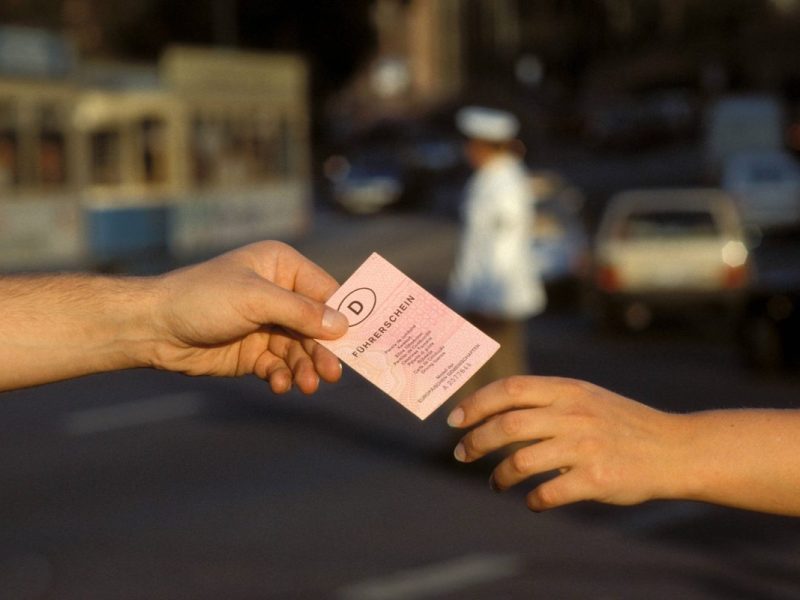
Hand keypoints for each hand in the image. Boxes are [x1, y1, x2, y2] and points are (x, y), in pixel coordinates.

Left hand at [149, 241, 347, 393]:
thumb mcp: (254, 299)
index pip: (325, 291)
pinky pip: (280, 366)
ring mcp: (267, 325)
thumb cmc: (202, 298)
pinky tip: (281, 386)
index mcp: (282, 267)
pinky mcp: (254, 352)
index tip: (360, 341)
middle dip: (323, 350)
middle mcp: (279, 294)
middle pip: (316, 326)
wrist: (153, 327)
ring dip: (305, 368)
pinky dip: (284, 377)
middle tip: (333, 374)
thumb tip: (342, 326)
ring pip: (300, 350)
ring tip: (306, 386)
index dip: (341, 316)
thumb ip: (299, 312)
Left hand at [447, 376, 683, 510]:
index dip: (476, 404)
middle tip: (461, 455)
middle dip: (475, 442)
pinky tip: (532, 501)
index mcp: (567, 390)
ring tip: (496, 483)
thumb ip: (544, 400)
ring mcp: (585, 446)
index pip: (509, 389)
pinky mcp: (597, 479)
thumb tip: (490, 411)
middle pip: (507, 425)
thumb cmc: (619, 424)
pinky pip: (548, 492)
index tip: (454, 420)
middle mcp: (573, 414)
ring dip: (499, 475)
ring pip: (521, 461)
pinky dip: (532, 500)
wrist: (674, 449)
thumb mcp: (584, 397)